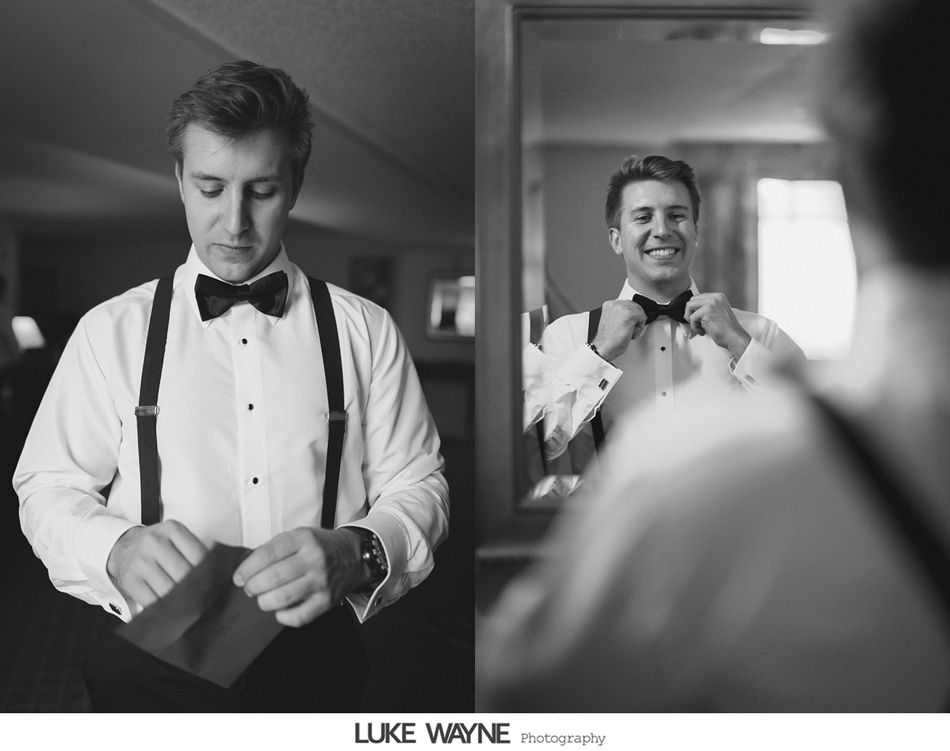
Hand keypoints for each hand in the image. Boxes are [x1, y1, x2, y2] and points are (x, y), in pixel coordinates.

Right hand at [106, 520, 208, 610]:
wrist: (123, 547)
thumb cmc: (157, 545)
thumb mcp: (176, 538)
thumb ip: (194, 550)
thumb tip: (216, 571)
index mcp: (172, 529)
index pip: (199, 555)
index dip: (207, 571)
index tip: (211, 581)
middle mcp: (154, 542)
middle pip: (184, 573)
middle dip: (194, 587)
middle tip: (201, 595)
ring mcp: (140, 561)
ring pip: (169, 589)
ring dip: (179, 599)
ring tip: (186, 601)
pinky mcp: (129, 580)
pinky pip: (152, 600)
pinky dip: (163, 606)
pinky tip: (168, 604)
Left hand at [233, 527, 364, 627]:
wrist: (355, 556)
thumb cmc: (321, 546)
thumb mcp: (300, 535)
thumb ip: (275, 548)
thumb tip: (247, 568)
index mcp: (304, 539)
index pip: (267, 554)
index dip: (247, 568)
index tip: (239, 577)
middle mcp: (314, 559)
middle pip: (271, 577)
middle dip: (252, 586)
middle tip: (250, 587)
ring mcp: (321, 581)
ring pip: (281, 598)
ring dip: (264, 601)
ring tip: (263, 598)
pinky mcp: (327, 601)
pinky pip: (298, 617)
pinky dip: (283, 616)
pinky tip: (281, 609)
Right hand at [590, 299, 647, 360]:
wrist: (604, 348)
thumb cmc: (608, 339)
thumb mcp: (612, 321)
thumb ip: (620, 314)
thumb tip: (632, 314)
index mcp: (609, 304)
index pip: (628, 304)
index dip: (630, 315)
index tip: (627, 324)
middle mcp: (615, 304)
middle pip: (636, 306)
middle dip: (635, 319)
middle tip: (626, 330)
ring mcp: (622, 308)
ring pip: (640, 312)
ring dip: (637, 324)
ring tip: (627, 332)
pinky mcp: (630, 314)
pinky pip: (643, 318)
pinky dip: (639, 329)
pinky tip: (629, 334)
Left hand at [684, 292, 750, 358]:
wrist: (734, 337)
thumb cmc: (726, 330)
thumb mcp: (716, 314)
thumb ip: (705, 309)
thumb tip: (690, 312)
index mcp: (718, 297)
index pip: (698, 297)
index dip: (693, 309)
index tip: (694, 318)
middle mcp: (715, 297)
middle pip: (692, 300)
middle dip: (690, 313)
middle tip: (694, 323)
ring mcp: (711, 303)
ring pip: (689, 306)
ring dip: (691, 319)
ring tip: (699, 327)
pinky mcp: (707, 311)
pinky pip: (692, 318)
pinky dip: (694, 327)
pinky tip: (703, 332)